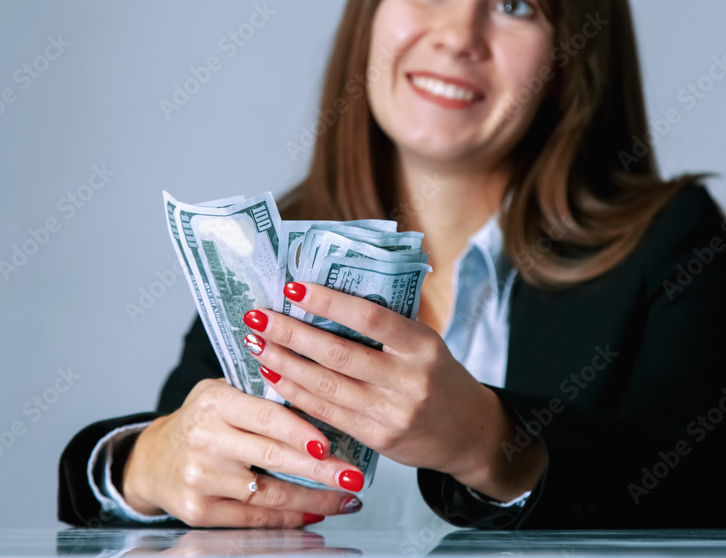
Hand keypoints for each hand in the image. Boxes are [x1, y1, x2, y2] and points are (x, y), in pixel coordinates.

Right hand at [122, 378, 364, 527]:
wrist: (153, 460)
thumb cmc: (200, 421)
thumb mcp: (221, 393)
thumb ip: (261, 395)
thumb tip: (320, 401)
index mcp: (214, 403)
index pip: (266, 416)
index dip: (300, 431)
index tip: (330, 443)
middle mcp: (205, 440)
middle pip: (274, 458)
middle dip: (321, 470)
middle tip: (353, 475)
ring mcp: (201, 479)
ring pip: (270, 494)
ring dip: (314, 499)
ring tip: (345, 497)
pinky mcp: (199, 511)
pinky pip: (255, 518)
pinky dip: (289, 517)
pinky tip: (314, 512)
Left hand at [244, 282, 547, 501]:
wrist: (469, 432)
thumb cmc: (437, 376)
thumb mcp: (424, 343)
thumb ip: (385, 327)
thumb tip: (323, 299)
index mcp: (422, 345)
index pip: (370, 318)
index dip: (329, 303)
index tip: (293, 287)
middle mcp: (408, 379)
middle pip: (338, 354)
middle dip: (291, 333)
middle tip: (258, 316)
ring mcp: (392, 413)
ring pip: (326, 385)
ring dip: (285, 363)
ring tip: (256, 343)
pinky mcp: (378, 439)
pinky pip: (328, 413)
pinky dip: (296, 393)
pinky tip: (275, 376)